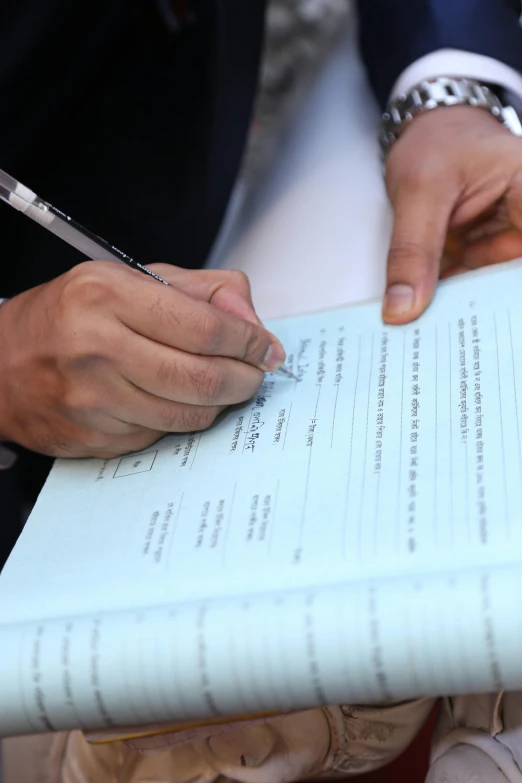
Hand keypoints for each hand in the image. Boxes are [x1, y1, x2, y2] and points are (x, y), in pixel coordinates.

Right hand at [0, 262, 284, 457]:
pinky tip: (178, 402)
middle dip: (245, 379)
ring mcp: (92, 400)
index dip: (248, 340)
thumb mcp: (131, 280)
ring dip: (219, 404)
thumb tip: (251, 320)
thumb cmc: (71, 315)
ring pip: (188, 415)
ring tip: (221, 387)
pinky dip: (182, 421)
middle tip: (255, 375)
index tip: (266, 347)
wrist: (2, 363)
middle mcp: (95, 347)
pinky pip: (162, 436)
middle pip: (202, 377)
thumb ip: (201, 290)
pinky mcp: (94, 438)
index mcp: (107, 296)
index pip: (204, 326)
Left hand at [383, 105, 521, 323]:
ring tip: (431, 340)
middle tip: (448, 344)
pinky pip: (472, 285)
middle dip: (484, 311)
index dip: (505, 294)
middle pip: (510, 278)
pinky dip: (449, 302)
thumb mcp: (418, 193)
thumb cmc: (435, 144)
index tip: (491, 324)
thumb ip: (412, 251)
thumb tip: (402, 309)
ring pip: (491, 289)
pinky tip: (427, 323)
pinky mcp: (487, 252)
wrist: (426, 133)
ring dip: (462, 312)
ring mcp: (508, 239)